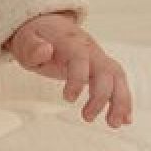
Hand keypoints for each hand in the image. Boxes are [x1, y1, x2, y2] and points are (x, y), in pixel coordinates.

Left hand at [4, 13, 133, 127]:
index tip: (67, 99)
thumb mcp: (26, 41)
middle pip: (104, 70)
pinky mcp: (102, 67)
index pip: (80, 58)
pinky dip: (124, 100)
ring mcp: (99, 57)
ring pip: (117, 77)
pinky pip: (118, 82)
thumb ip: (32, 48)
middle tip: (87, 118)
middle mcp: (89, 49)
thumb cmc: (36, 37)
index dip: (77, 78)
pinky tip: (125, 120)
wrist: (49, 26)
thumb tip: (45, 49)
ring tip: (113, 124)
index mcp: (70, 41)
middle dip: (100, 96)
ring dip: (120, 101)